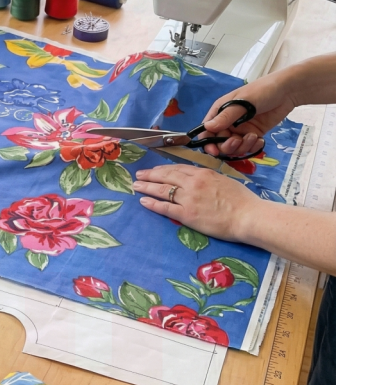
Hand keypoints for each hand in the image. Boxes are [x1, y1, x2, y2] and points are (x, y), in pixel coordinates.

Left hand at [133, 165, 262, 242]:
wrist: (248, 216)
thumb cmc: (242, 200)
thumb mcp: (225, 180)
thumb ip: (209, 179)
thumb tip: (200, 179)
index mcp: (204, 173)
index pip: (178, 168)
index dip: (164, 169)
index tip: (155, 169)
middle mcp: (193, 183)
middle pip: (166, 176)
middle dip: (150, 175)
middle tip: (139, 174)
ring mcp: (188, 198)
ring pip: (162, 190)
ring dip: (147, 187)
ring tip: (136, 186)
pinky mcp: (186, 214)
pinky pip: (165, 207)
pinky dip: (152, 204)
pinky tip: (143, 201)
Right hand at [198, 72, 296, 157]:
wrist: (287, 91)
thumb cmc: (262, 91)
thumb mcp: (242, 102)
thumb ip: (226, 116)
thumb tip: (207, 127)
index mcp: (220, 112)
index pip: (207, 131)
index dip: (208, 143)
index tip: (215, 151)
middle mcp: (228, 123)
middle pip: (219, 143)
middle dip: (228, 146)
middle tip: (238, 141)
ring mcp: (241, 130)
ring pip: (234, 148)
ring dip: (243, 147)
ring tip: (254, 137)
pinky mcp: (253, 134)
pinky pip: (248, 147)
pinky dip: (253, 147)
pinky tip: (260, 140)